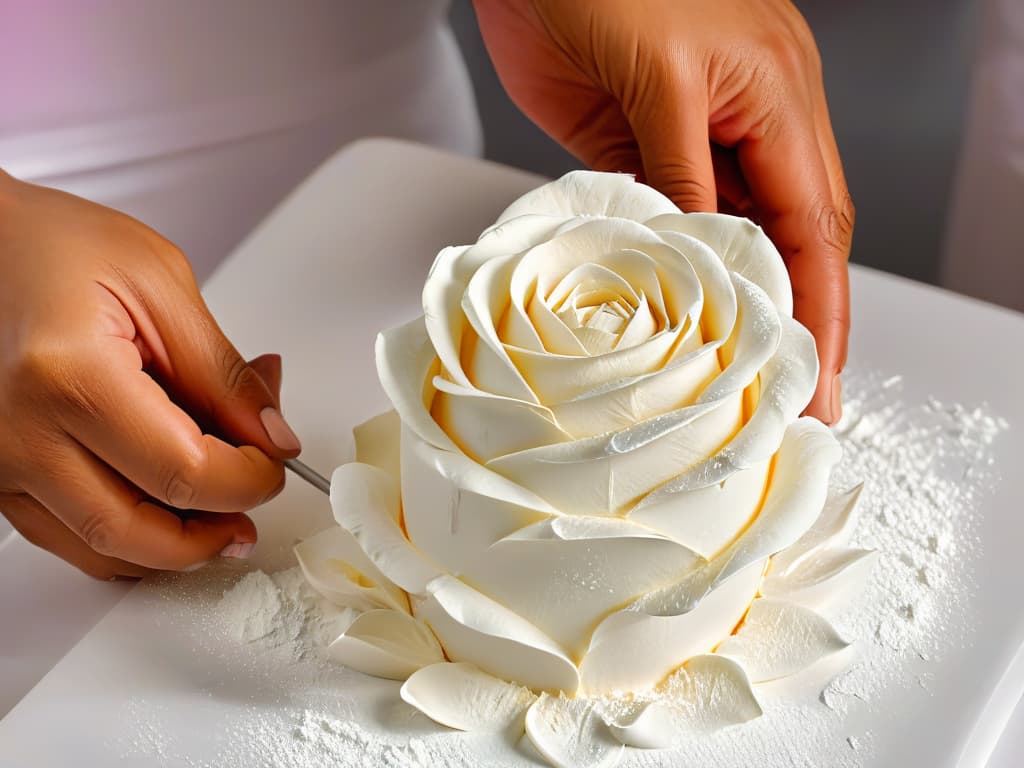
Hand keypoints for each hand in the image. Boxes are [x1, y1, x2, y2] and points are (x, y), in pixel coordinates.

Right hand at [0, 172, 299, 578]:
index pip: (183, 472)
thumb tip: (272, 436)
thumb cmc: (49, 244)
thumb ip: (222, 372)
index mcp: (67, 375)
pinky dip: (126, 538)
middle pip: (137, 531)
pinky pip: (64, 537)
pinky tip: (165, 515)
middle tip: (252, 509)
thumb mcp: (159, 284)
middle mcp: (18, 431)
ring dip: (171, 548)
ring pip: (100, 549)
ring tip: (219, 517)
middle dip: (212, 533)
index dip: (247, 481)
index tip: (274, 462)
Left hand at [474, 0, 852, 422]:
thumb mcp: (658, 76)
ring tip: (742, 374)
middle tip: (795, 392)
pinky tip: (676, 314)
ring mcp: (692, 139)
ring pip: (731, 235)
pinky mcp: (638, 149)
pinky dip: (675, 268)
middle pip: (790, 237)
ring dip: (737, 300)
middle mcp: (747, 123)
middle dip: (798, 317)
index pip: (813, 223)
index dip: (821, 304)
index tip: (823, 371)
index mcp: (775, 95)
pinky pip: (668, 221)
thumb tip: (704, 251)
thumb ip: (681, 169)